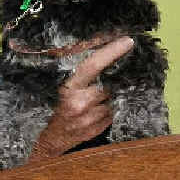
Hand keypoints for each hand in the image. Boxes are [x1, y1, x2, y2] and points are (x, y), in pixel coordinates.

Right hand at [32, 37, 133, 157]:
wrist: (53, 138)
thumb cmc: (58, 107)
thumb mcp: (64, 87)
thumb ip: (83, 74)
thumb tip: (105, 54)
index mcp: (69, 88)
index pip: (93, 65)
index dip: (111, 52)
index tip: (127, 41)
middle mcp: (80, 103)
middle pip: (109, 84)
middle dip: (111, 82)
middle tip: (107, 81)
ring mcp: (90, 119)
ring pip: (113, 100)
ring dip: (109, 97)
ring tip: (95, 101)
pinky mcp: (97, 129)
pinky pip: (112, 113)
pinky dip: (108, 109)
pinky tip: (97, 111)